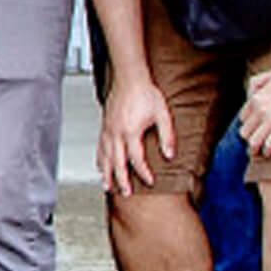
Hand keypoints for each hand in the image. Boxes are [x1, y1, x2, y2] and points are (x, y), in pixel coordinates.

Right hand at [98, 75, 173, 195]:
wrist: (129, 77)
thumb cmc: (145, 93)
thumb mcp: (163, 114)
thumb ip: (167, 136)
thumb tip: (170, 155)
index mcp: (131, 132)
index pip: (137, 159)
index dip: (144, 172)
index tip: (150, 182)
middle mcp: (116, 133)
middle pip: (117, 162)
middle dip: (121, 180)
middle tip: (126, 193)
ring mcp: (108, 130)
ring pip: (105, 157)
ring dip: (106, 173)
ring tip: (107, 187)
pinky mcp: (104, 126)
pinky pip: (99, 147)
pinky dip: (99, 160)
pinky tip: (100, 166)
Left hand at [238, 68, 270, 155]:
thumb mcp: (269, 75)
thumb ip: (255, 83)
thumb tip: (249, 97)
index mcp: (255, 99)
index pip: (243, 119)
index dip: (249, 126)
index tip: (255, 131)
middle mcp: (259, 110)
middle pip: (245, 132)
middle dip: (250, 138)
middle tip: (257, 143)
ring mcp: (270, 119)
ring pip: (253, 141)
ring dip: (255, 149)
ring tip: (260, 152)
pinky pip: (269, 145)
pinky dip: (268, 151)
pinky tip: (270, 153)